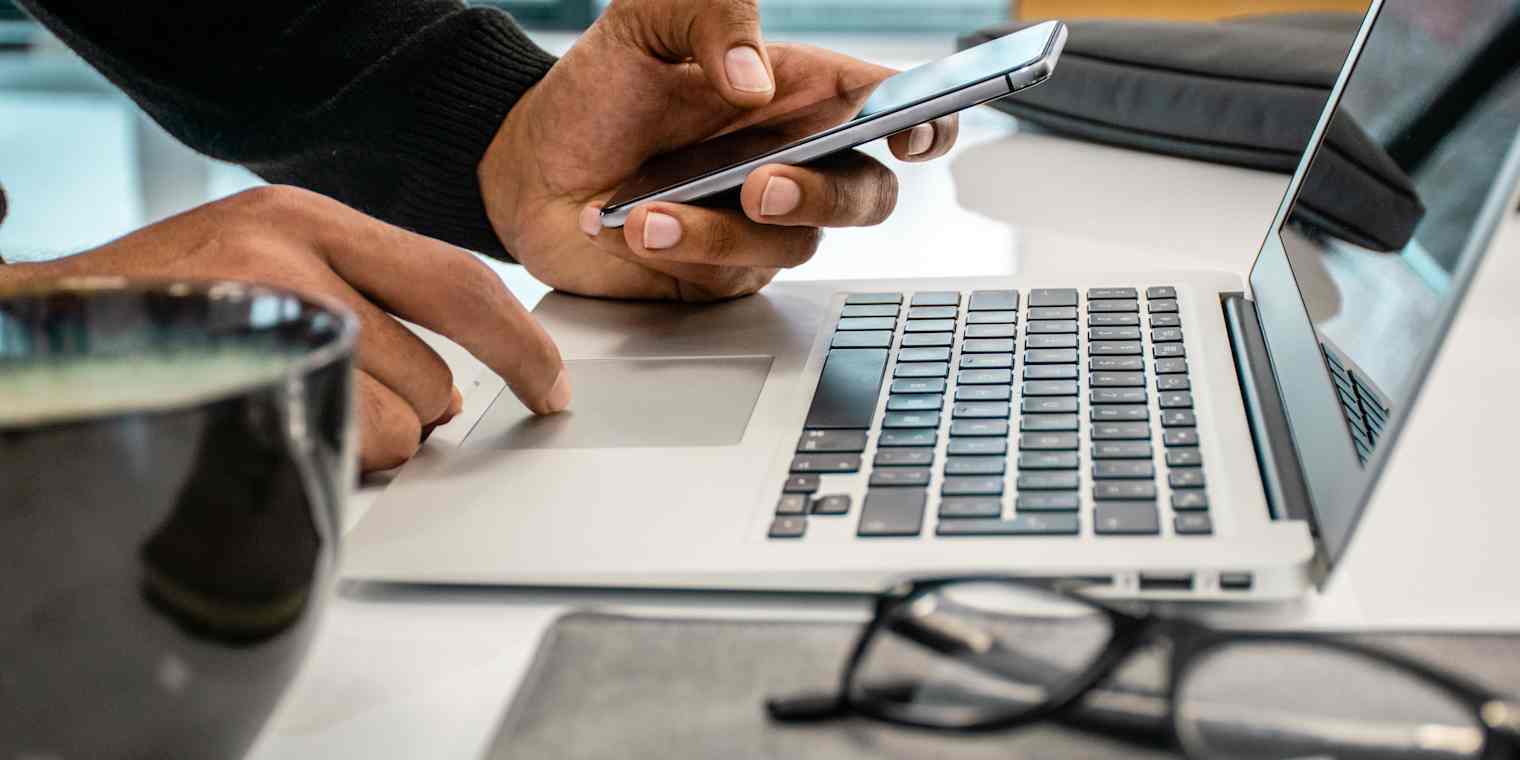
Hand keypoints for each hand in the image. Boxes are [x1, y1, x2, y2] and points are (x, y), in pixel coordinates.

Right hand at [1, 187, 567, 471]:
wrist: (43, 326)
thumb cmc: (167, 306)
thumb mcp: (266, 264)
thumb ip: (366, 303)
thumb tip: (455, 391)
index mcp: (311, 219)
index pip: (458, 281)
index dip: (521, 344)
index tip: (552, 387)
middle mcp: (291, 252)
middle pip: (433, 372)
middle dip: (416, 415)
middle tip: (354, 407)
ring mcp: (259, 310)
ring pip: (393, 421)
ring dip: (365, 443)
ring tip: (292, 413)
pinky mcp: (233, 370)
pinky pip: (336, 446)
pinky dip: (325, 460)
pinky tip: (272, 432)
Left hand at [480, 0, 957, 300]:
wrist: (527, 164)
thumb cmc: (599, 89)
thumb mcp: (646, 20)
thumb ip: (711, 15)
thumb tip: (755, 76)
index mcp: (801, 93)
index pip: (892, 107)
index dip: (926, 122)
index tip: (911, 131)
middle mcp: (796, 162)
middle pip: (869, 195)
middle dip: (825, 194)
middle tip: (761, 184)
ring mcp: (761, 226)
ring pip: (795, 243)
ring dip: (723, 229)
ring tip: (650, 207)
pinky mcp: (721, 274)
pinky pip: (730, 275)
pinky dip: (682, 250)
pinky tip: (631, 224)